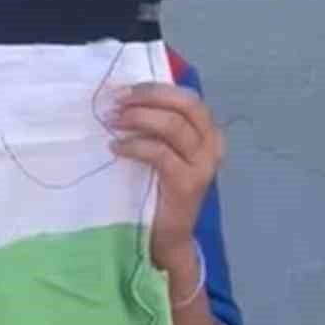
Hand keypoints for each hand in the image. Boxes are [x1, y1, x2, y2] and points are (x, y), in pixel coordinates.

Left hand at [110, 82, 224, 276]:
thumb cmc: (158, 188)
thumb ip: (154, 125)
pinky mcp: (187, 183)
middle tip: (117, 103)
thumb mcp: (161, 150)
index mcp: (208, 132)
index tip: (123, 90)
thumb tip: (123, 96)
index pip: (187, 97)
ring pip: (173, 125)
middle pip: (185, 104)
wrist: (166, 235)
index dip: (154, 89)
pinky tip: (116, 148)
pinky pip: (160, 153)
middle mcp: (212, 145)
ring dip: (138, 118)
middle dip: (148, 97)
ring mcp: (203, 165)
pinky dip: (135, 145)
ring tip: (113, 123)